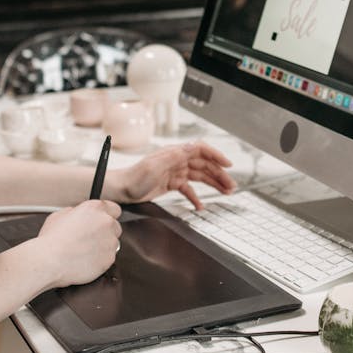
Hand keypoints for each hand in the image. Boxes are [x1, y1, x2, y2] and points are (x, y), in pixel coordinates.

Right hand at [35, 200, 121, 287]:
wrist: (50, 261)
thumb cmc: (51, 239)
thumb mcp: (59, 215)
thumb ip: (75, 212)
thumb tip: (78, 214)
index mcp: (94, 208)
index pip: (114, 208)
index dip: (108, 216)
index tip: (102, 222)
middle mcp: (106, 222)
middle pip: (115, 226)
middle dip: (106, 232)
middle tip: (91, 239)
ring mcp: (110, 241)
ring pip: (112, 243)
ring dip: (103, 246)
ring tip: (84, 252)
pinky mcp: (110, 258)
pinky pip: (109, 258)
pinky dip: (100, 260)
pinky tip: (85, 260)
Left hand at [107, 141, 234, 209]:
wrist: (120, 189)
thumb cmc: (134, 177)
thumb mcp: (154, 166)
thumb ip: (174, 157)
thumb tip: (192, 146)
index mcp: (175, 153)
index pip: (201, 149)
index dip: (216, 155)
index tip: (228, 164)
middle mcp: (177, 161)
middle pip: (204, 165)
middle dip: (220, 174)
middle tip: (232, 186)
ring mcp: (175, 172)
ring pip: (200, 176)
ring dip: (214, 184)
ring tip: (226, 192)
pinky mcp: (171, 183)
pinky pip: (188, 189)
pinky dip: (196, 197)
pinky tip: (201, 206)